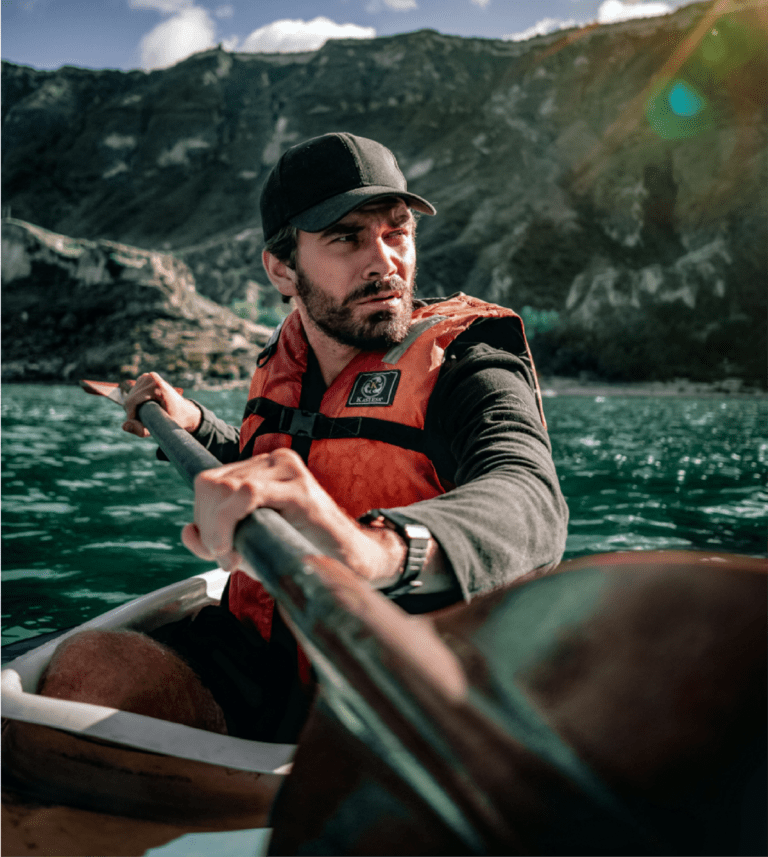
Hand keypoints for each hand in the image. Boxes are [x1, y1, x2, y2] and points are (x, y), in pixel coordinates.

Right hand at [121, 372, 201, 437]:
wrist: (186, 411)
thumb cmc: (176, 421)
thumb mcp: (161, 428)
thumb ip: (142, 430)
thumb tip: (124, 426)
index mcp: (157, 387)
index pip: (131, 402)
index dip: (131, 417)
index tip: (140, 426)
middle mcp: (151, 378)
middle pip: (129, 400)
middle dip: (133, 414)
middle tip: (146, 421)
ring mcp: (147, 377)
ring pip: (129, 398)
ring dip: (134, 409)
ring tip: (148, 414)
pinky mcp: (145, 378)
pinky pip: (132, 394)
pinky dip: (136, 403)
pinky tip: (147, 406)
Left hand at [180, 448, 405, 583]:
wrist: (350, 562)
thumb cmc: (301, 551)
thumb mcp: (251, 543)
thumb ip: (216, 538)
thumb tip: (186, 532)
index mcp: (263, 468)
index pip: (209, 481)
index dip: (202, 517)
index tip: (216, 548)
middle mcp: (275, 461)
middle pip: (210, 483)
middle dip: (207, 525)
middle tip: (224, 557)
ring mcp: (288, 470)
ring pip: (225, 488)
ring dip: (216, 529)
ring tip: (232, 557)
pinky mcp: (298, 487)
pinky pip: (246, 493)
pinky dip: (228, 522)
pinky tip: (235, 549)